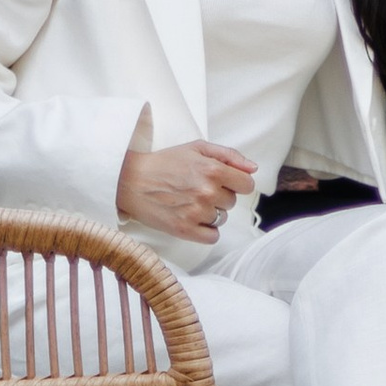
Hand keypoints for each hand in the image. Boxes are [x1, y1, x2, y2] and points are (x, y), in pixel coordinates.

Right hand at [116, 138, 256, 240]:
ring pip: (222, 218)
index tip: (224, 182)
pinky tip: (192, 218)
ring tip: (190, 202)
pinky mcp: (184, 230)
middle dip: (220, 196)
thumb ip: (230, 156)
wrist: (132, 181)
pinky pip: (212, 236)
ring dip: (211, 212)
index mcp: (213, 170)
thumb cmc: (165, 162)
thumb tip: (253, 169)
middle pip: (232, 202)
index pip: (247, 185)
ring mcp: (196, 212)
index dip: (236, 182)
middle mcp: (207, 192)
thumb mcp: (197, 148)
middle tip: (197, 189)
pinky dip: (206, 230)